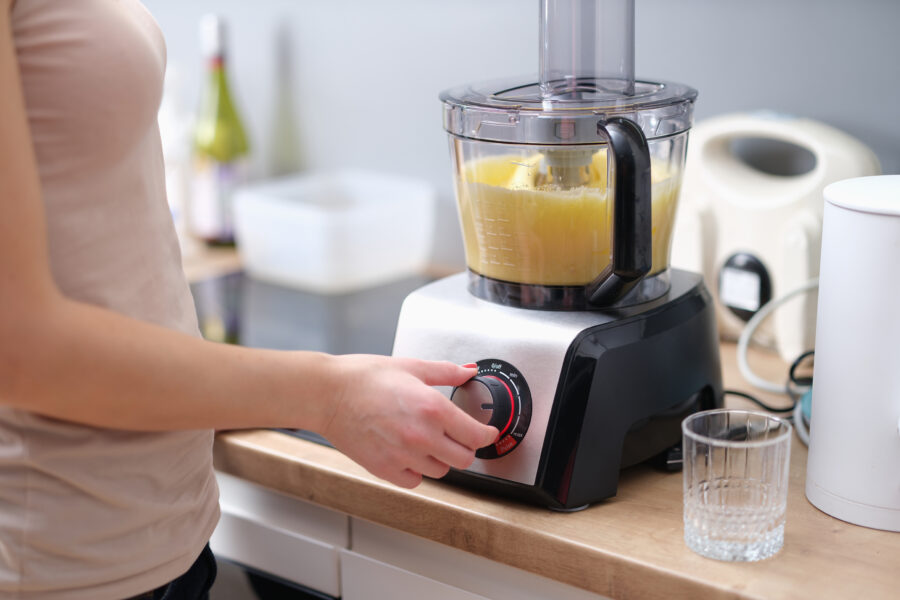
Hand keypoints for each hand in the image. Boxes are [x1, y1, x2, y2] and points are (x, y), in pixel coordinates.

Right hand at [321, 355, 497, 488]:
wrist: (328, 394)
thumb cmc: (365, 377)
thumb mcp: (412, 366)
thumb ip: (446, 371)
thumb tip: (469, 371)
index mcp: (433, 408)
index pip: (476, 435)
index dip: (487, 435)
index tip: (487, 432)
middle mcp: (422, 436)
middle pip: (464, 459)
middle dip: (466, 448)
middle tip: (459, 437)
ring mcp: (403, 455)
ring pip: (440, 471)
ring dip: (440, 458)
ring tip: (427, 441)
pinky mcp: (385, 469)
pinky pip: (415, 480)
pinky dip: (416, 471)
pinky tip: (409, 453)